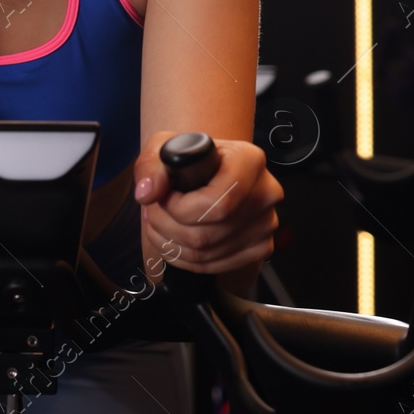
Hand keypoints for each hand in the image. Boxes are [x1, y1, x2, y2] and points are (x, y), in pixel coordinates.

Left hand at [134, 131, 283, 278]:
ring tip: (158, 223)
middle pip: (207, 234)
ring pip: (206, 253)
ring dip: (170, 243)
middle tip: (152, 212)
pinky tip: (174, 238)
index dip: (180, 209)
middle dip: (166, 227)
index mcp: (248, 161)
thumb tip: (147, 193)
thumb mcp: (163, 148)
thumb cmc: (187, 158)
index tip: (163, 199)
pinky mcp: (261, 246)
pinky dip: (184, 258)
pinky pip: (215, 265)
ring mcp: (266, 223)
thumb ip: (151, 167)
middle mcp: (265, 192)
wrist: (204, 168)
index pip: (217, 203)